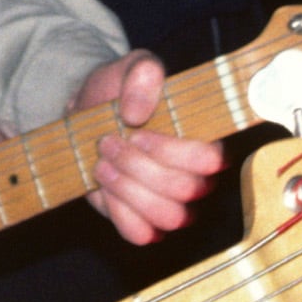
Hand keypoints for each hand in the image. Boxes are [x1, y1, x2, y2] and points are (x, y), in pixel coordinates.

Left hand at [70, 50, 218, 243]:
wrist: (89, 118)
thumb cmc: (119, 92)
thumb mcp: (130, 67)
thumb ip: (142, 74)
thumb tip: (136, 113)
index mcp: (204, 140)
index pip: (212, 160)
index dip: (171, 150)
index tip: (136, 130)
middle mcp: (196, 178)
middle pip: (185, 190)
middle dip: (138, 166)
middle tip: (109, 143)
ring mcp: (173, 204)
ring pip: (168, 217)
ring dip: (128, 190)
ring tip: (102, 164)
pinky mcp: (146, 223)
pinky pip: (142, 234)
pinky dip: (119, 212)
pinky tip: (103, 188)